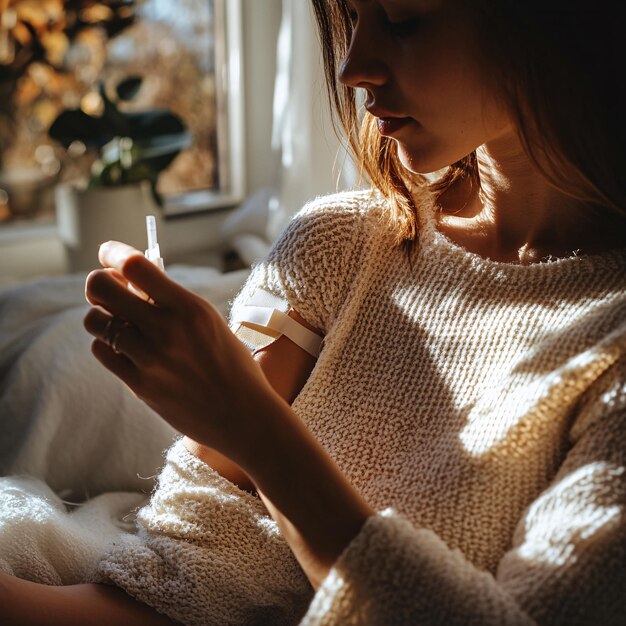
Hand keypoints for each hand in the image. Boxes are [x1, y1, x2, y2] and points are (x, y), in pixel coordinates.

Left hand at [84, 241, 280, 464]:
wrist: (243, 415)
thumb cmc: (232, 364)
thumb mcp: (210, 322)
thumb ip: (173, 302)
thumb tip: (132, 282)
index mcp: (190, 308)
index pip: (135, 265)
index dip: (113, 253)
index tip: (108, 254)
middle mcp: (166, 330)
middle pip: (101, 287)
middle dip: (100, 283)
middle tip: (112, 292)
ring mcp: (150, 359)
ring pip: (95, 321)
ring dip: (102, 317)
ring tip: (122, 324)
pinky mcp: (139, 385)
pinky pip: (102, 351)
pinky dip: (109, 345)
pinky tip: (127, 348)